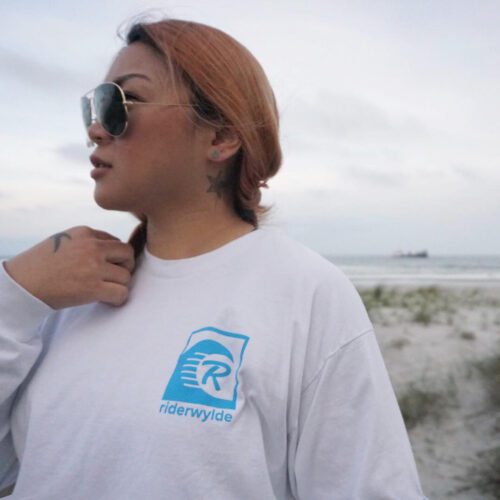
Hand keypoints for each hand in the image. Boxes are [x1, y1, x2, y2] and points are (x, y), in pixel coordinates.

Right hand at [3, 226, 135, 308]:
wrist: (21, 284)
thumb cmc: (41, 265)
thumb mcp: (64, 241)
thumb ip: (87, 242)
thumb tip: (113, 252)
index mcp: (84, 232)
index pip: (115, 241)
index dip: (113, 256)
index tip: (105, 267)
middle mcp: (92, 247)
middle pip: (127, 254)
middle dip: (124, 266)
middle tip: (112, 278)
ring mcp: (93, 267)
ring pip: (126, 276)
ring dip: (118, 285)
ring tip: (105, 290)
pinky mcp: (93, 287)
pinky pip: (122, 293)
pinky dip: (118, 299)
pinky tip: (107, 301)